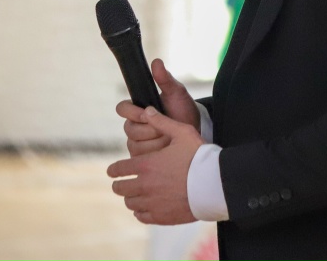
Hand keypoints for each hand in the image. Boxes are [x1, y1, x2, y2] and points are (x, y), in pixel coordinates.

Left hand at [108, 107, 202, 225]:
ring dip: (130, 198)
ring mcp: (152, 203)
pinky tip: (145, 207)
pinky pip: (142, 216)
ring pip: (130, 203)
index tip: (112, 171)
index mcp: (146, 165)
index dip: (113, 170)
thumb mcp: (182, 132)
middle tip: (121, 183)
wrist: (214, 182)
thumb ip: (162, 122)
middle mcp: (145, 185)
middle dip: (119, 185)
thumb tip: (147, 110)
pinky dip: (141, 212)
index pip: (118, 170)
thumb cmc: (199, 156)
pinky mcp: (162, 216)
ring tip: (135, 195)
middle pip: (120, 189)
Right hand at [117, 60, 200, 156]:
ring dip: (155, 143)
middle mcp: (133, 125)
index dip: (133, 112)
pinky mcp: (141, 157)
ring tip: (169, 138)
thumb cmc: (183, 109)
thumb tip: (156, 62)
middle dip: (151, 130)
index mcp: (137, 108)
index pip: (122, 108)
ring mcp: (136, 142)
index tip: (148, 112)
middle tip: (166, 128)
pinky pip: (140, 159)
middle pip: (130, 130)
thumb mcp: (176, 93)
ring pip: (135, 145)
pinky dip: (155, 155)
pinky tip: (166, 150)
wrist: (194, 131)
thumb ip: (165, 79)